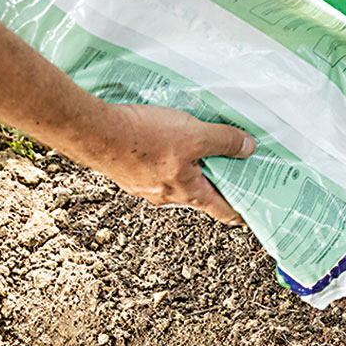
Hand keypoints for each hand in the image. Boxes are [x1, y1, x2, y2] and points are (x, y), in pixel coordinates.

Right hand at [78, 103, 255, 225]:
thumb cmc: (142, 137)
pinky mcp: (130, 173)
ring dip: (191, 168)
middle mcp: (167, 197)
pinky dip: (167, 160)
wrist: (93, 131)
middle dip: (217, 183)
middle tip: (232, 169)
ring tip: (200, 148)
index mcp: (188, 193)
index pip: (223, 212)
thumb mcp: (195, 135)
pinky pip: (156, 170)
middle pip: (201, 194)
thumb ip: (224, 141)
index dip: (241, 213)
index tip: (252, 214)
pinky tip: (166, 141)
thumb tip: (248, 148)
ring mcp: (146, 187)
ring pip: (177, 181)